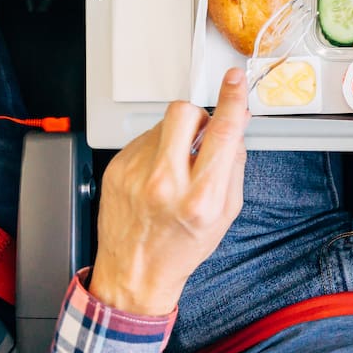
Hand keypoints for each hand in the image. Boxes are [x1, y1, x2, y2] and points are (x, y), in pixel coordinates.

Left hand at [88, 68, 249, 315]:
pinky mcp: (117, 169)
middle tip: (200, 136)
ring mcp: (136, 174)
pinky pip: (143, 138)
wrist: (135, 273)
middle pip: (184, 113)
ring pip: (163, 123)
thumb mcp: (225, 214)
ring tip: (175, 166)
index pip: (222, 134)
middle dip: (198, 116)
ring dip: (176, 135)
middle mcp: (166, 183)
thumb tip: (236, 127)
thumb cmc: (181, 247)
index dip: (232, 100)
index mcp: (200, 197)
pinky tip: (156, 175)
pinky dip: (156, 149)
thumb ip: (234, 166)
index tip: (234, 80)